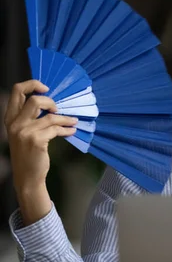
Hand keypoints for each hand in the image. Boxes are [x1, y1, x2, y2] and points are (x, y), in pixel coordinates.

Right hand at [4, 80, 76, 196]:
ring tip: (73, 121)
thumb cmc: (28, 153)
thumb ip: (30, 117)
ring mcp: (24, 132)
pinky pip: (56, 128)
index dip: (33, 84)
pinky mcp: (36, 140)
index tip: (46, 88)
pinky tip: (71, 131)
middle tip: (58, 109)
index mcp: (10, 118)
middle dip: (51, 101)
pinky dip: (67, 129)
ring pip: (50, 115)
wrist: (27, 177)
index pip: (17, 91)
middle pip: (34, 99)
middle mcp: (15, 123)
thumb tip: (51, 102)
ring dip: (65, 118)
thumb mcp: (23, 132)